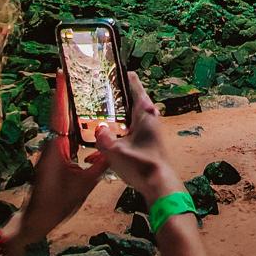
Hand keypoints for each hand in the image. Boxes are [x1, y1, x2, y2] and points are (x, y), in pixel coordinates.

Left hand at [12, 70, 107, 247]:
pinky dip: (76, 126)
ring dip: (71, 108)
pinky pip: (67, 136)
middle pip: (61, 114)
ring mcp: (53, 150)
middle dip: (68, 94)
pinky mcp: (55, 158)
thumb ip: (100, 165)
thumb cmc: (56, 204)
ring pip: (64, 124)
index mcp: (56, 146)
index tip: (61, 72)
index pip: (60, 113)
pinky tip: (87, 122)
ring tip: (85, 91)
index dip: (61, 92)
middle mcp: (53, 144)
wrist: (35, 221)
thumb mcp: (83, 185)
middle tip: (78, 74)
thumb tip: (114, 146)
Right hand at [95, 72, 183, 204]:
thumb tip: (98, 129)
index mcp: (144, 111)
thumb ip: (103, 137)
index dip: (121, 75)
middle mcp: (150, 116)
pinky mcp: (148, 140)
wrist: (159, 185)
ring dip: (115, 115)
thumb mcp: (115, 151)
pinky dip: (119, 129)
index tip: (108, 70)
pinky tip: (104, 142)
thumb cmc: (140, 164)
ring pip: (130, 114)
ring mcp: (150, 128)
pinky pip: (131, 128)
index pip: (133, 84)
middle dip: (114, 96)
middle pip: (130, 98)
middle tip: (95, 93)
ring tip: (96, 115)